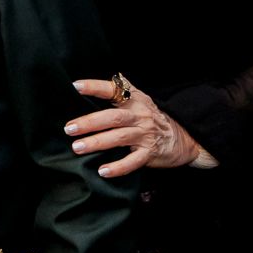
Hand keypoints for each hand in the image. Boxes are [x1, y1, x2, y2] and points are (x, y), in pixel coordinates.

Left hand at [67, 77, 204, 176]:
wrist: (183, 138)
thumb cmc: (153, 118)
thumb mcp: (141, 100)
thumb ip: (122, 91)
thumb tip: (100, 80)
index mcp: (135, 100)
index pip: (114, 90)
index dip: (95, 87)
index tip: (76, 86)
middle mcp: (140, 116)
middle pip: (113, 117)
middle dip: (89, 122)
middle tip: (69, 128)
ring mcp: (145, 135)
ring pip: (119, 138)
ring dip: (97, 142)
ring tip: (77, 147)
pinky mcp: (149, 153)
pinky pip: (132, 161)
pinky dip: (118, 167)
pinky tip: (103, 171)